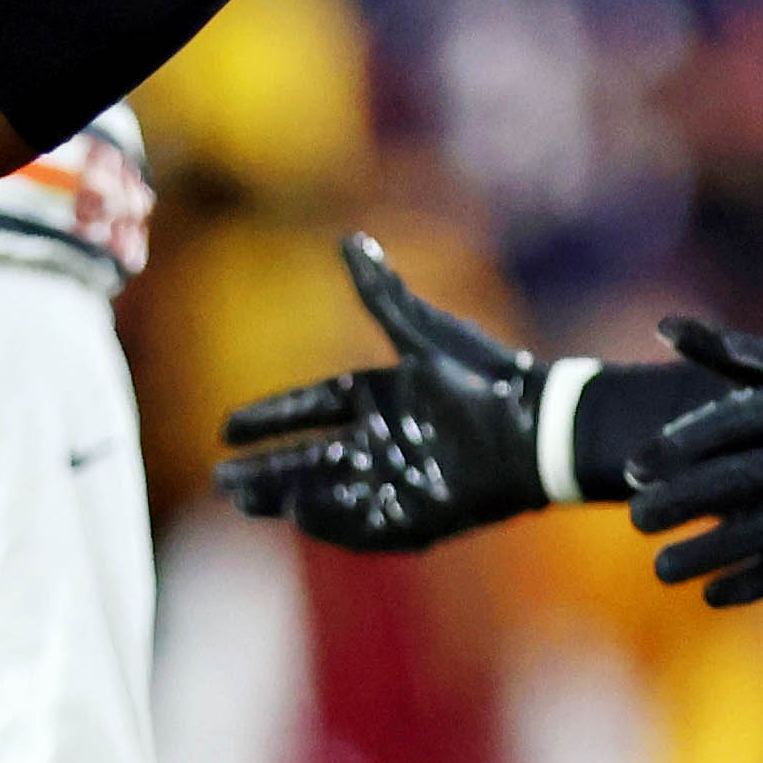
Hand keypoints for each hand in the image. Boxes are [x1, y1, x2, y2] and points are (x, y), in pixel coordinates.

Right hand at [212, 236, 551, 549]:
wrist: (539, 426)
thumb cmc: (486, 375)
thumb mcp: (426, 333)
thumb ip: (382, 295)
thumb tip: (350, 241)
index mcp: (380, 395)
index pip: (311, 407)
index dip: (270, 418)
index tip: (228, 428)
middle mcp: (382, 440)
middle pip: (309, 458)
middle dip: (265, 469)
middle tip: (223, 479)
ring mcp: (398, 479)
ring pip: (327, 492)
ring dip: (285, 497)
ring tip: (244, 502)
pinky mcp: (418, 513)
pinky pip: (364, 522)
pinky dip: (330, 521)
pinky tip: (297, 518)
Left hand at [632, 352, 762, 605]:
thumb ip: (728, 350)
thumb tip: (662, 325)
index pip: (726, 426)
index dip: (675, 448)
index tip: (634, 468)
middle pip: (740, 479)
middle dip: (683, 502)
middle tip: (637, 520)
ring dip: (713, 553)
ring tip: (662, 570)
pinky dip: (759, 582)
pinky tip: (715, 595)